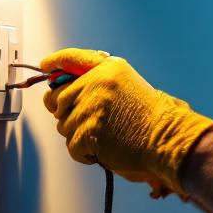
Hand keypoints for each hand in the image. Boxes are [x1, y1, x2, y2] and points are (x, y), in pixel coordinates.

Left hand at [40, 48, 212, 197]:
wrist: (166, 138)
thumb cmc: (151, 118)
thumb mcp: (127, 84)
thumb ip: (99, 83)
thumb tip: (64, 93)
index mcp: (107, 69)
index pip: (73, 59)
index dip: (56, 62)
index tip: (47, 66)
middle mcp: (96, 83)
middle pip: (58, 98)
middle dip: (67, 113)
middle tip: (86, 123)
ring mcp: (91, 107)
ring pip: (63, 125)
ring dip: (79, 135)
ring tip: (103, 137)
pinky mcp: (88, 131)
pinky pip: (72, 146)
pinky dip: (84, 153)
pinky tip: (102, 150)